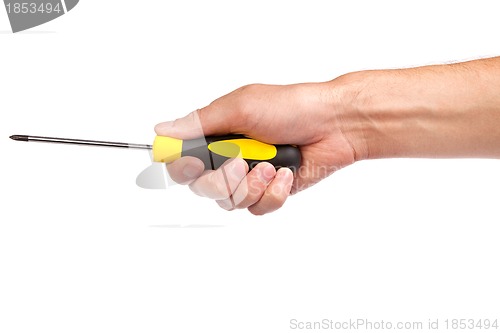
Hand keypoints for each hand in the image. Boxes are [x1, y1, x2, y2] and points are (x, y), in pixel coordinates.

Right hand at [155, 82, 357, 214]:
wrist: (333, 125)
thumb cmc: (290, 108)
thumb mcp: (240, 108)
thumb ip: (200, 123)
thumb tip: (162, 129)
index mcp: (218, 134)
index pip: (183, 160)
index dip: (182, 168)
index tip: (194, 165)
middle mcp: (230, 158)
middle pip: (202, 188)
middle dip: (222, 180)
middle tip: (240, 162)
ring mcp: (250, 177)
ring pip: (230, 202)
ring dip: (251, 185)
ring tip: (271, 165)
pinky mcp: (270, 191)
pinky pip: (257, 208)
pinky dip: (273, 193)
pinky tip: (285, 174)